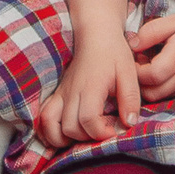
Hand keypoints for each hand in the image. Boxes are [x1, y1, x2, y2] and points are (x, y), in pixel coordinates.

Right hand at [38, 27, 141, 146]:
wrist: (96, 35)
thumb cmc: (114, 54)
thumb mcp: (129, 74)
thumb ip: (130, 100)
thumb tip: (129, 124)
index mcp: (90, 87)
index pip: (88, 119)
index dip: (102, 132)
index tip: (115, 130)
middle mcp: (71, 92)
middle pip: (70, 127)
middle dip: (87, 137)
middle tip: (103, 130)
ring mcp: (61, 93)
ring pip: (50, 125)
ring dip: (64, 138)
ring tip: (83, 135)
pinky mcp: (57, 94)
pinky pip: (43, 117)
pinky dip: (49, 130)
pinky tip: (64, 134)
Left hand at [130, 3, 174, 102]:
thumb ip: (151, 32)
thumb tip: (130, 45)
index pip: (150, 75)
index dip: (135, 70)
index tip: (133, 58)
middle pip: (151, 92)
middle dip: (138, 82)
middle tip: (137, 64)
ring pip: (158, 97)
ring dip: (147, 86)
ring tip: (148, 67)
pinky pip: (168, 96)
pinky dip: (158, 88)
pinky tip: (159, 72)